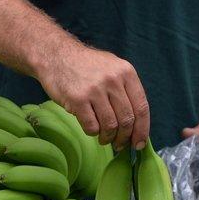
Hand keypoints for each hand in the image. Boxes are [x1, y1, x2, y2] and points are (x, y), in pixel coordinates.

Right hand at [36, 42, 150, 150]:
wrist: (56, 55)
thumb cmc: (86, 65)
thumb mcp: (112, 68)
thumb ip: (126, 90)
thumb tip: (137, 123)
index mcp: (126, 72)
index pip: (141, 107)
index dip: (142, 130)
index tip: (139, 143)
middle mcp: (113, 80)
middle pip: (127, 119)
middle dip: (125, 138)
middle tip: (120, 144)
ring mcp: (95, 89)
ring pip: (110, 126)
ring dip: (108, 137)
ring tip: (104, 138)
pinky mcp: (78, 99)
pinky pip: (92, 126)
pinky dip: (93, 132)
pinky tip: (91, 128)